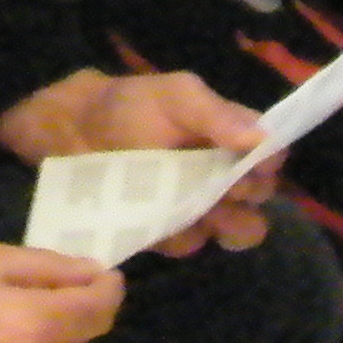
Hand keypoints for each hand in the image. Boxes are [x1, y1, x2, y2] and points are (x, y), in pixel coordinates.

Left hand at [0, 70, 281, 256]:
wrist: (71, 135)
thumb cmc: (127, 107)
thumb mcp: (173, 96)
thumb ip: (215, 113)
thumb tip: (264, 137)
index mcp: (229, 135)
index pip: (271, 154)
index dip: (269, 162)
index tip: (254, 165)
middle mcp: (222, 172)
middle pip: (261, 195)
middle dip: (248, 194)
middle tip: (223, 186)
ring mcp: (198, 206)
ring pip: (238, 228)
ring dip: (228, 223)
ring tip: (201, 209)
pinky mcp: (171, 232)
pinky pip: (194, 245)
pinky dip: (185, 235)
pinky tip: (164, 221)